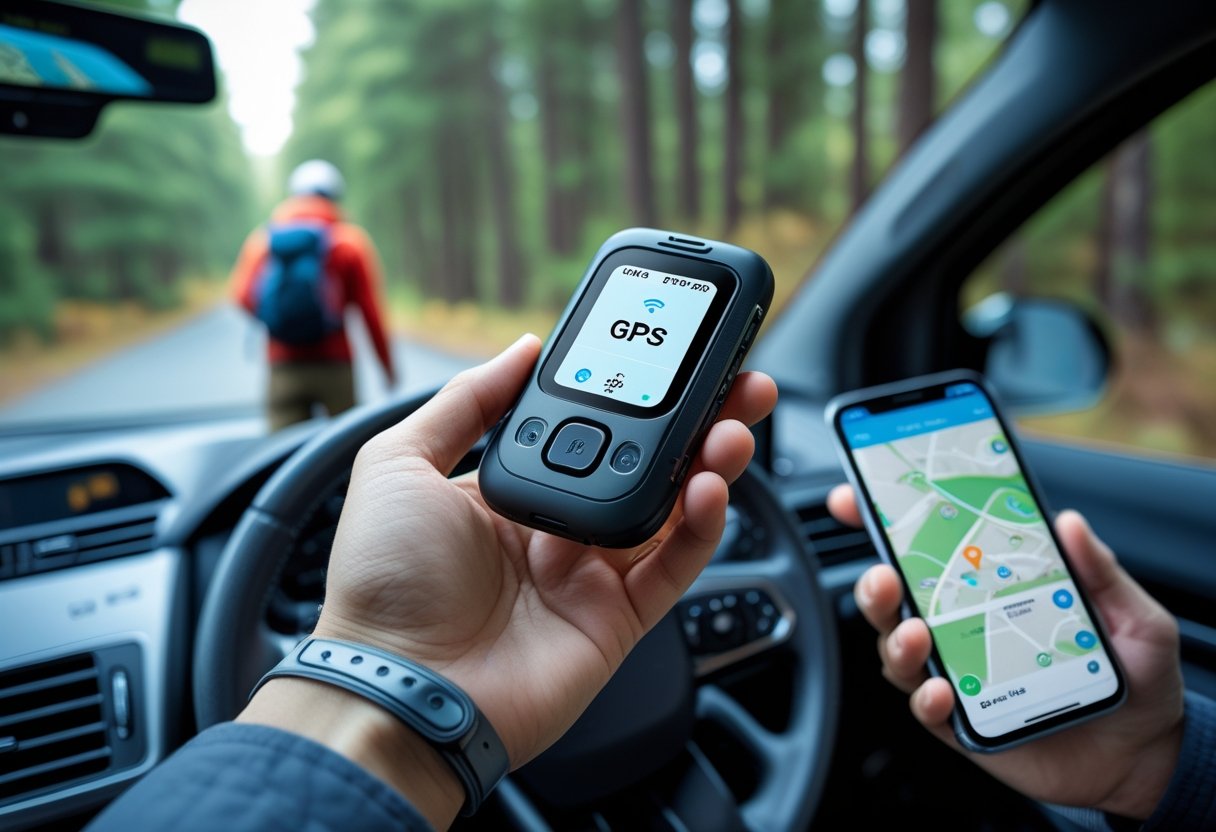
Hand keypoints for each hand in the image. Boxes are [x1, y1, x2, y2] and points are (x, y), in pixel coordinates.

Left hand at [245, 334, 775, 825]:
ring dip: (711, 463)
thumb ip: (465, 401)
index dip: (632, 393)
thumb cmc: (384, 581)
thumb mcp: (400, 462)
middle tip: (733, 384)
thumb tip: (522, 349)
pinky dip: (703, 527)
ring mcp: (593, 573)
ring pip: (673, 508)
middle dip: (695, 421)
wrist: (398, 685)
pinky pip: (675, 565)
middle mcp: (559, 526)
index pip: (590, 426)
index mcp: (514, 488)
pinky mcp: (620, 618)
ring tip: (731, 429)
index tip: (667, 357)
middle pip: (646, 463)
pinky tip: (709, 488)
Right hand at [828, 485, 1184, 819]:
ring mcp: (956, 672)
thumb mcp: (1132, 616)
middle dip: (874, 582)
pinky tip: (942, 691)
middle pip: (895, 598)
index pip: (927, 549)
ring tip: (916, 633)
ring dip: (894, 638)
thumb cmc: (1134, 678)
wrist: (1145, 752)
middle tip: (883, 575)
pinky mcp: (961, 723)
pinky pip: (925, 708)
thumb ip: (1100, 570)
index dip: (883, 522)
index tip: (854, 499)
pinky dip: (925, 698)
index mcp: (988, 589)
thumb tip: (1070, 523)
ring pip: (897, 650)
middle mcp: (960, 627)